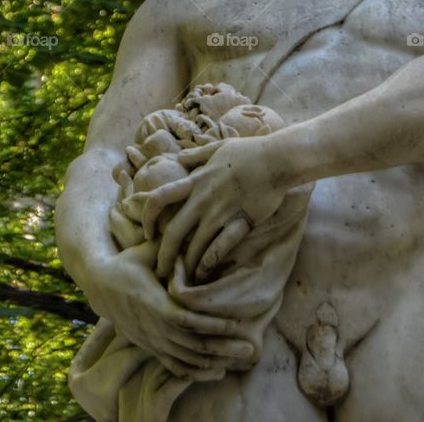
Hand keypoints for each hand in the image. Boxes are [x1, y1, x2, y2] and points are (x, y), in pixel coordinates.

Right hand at [89, 241, 256, 379]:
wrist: (101, 286)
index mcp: (152, 302)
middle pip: (191, 344)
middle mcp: (152, 327)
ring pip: (186, 358)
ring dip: (215, 362)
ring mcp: (151, 340)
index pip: (184, 319)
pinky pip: (175, 366)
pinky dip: (197, 372)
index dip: (209, 324)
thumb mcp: (144, 251)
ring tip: (240, 359)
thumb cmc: (127, 263)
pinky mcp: (150, 348)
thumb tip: (194, 231)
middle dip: (222, 347)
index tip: (234, 325)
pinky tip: (217, 372)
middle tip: (250, 349)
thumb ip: (168, 245)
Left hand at [144, 138, 287, 280]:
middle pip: (172, 232)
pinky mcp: (239, 222)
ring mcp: (220, 213)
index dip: (147, 217)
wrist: (277, 159)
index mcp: (196, 180)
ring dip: (186, 264)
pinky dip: (207, 264)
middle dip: (163, 255)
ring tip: (184, 276)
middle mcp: (203, 199)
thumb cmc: (249, 151)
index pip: (159, 198)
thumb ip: (196, 155)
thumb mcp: (218, 147)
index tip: (147, 233)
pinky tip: (203, 273)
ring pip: (193, 247)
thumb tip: (179, 157)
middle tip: (160, 269)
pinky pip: (218, 250)